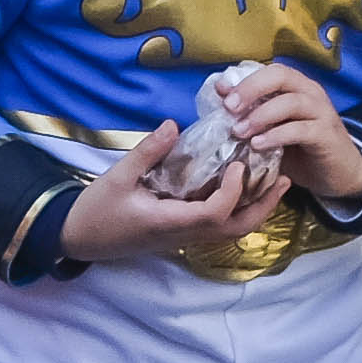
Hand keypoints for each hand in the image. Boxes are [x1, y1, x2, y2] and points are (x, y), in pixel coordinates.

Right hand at [60, 122, 295, 265]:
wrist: (79, 239)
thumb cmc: (96, 210)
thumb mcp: (117, 176)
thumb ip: (148, 152)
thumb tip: (174, 124)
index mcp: (169, 221)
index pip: (215, 213)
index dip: (233, 191)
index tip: (239, 165)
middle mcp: (183, 234)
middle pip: (236, 229)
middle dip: (263, 206)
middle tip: (282, 179)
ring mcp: (183, 238)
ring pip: (231, 230)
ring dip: (256, 209)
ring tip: (272, 183)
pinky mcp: (180, 234)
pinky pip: (219, 226)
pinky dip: (238, 209)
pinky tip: (241, 189)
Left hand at [213, 63, 361, 214]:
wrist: (339, 174)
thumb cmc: (301, 149)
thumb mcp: (272, 129)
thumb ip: (251, 115)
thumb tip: (220, 101)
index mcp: (296, 86)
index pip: (269, 71)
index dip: (243, 79)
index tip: (220, 93)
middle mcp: (310, 93)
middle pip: (280, 76)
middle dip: (250, 89)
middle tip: (229, 108)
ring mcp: (322, 112)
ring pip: (290, 102)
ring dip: (260, 115)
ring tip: (239, 131)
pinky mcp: (327, 135)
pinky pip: (300, 129)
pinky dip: (276, 135)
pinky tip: (258, 145)